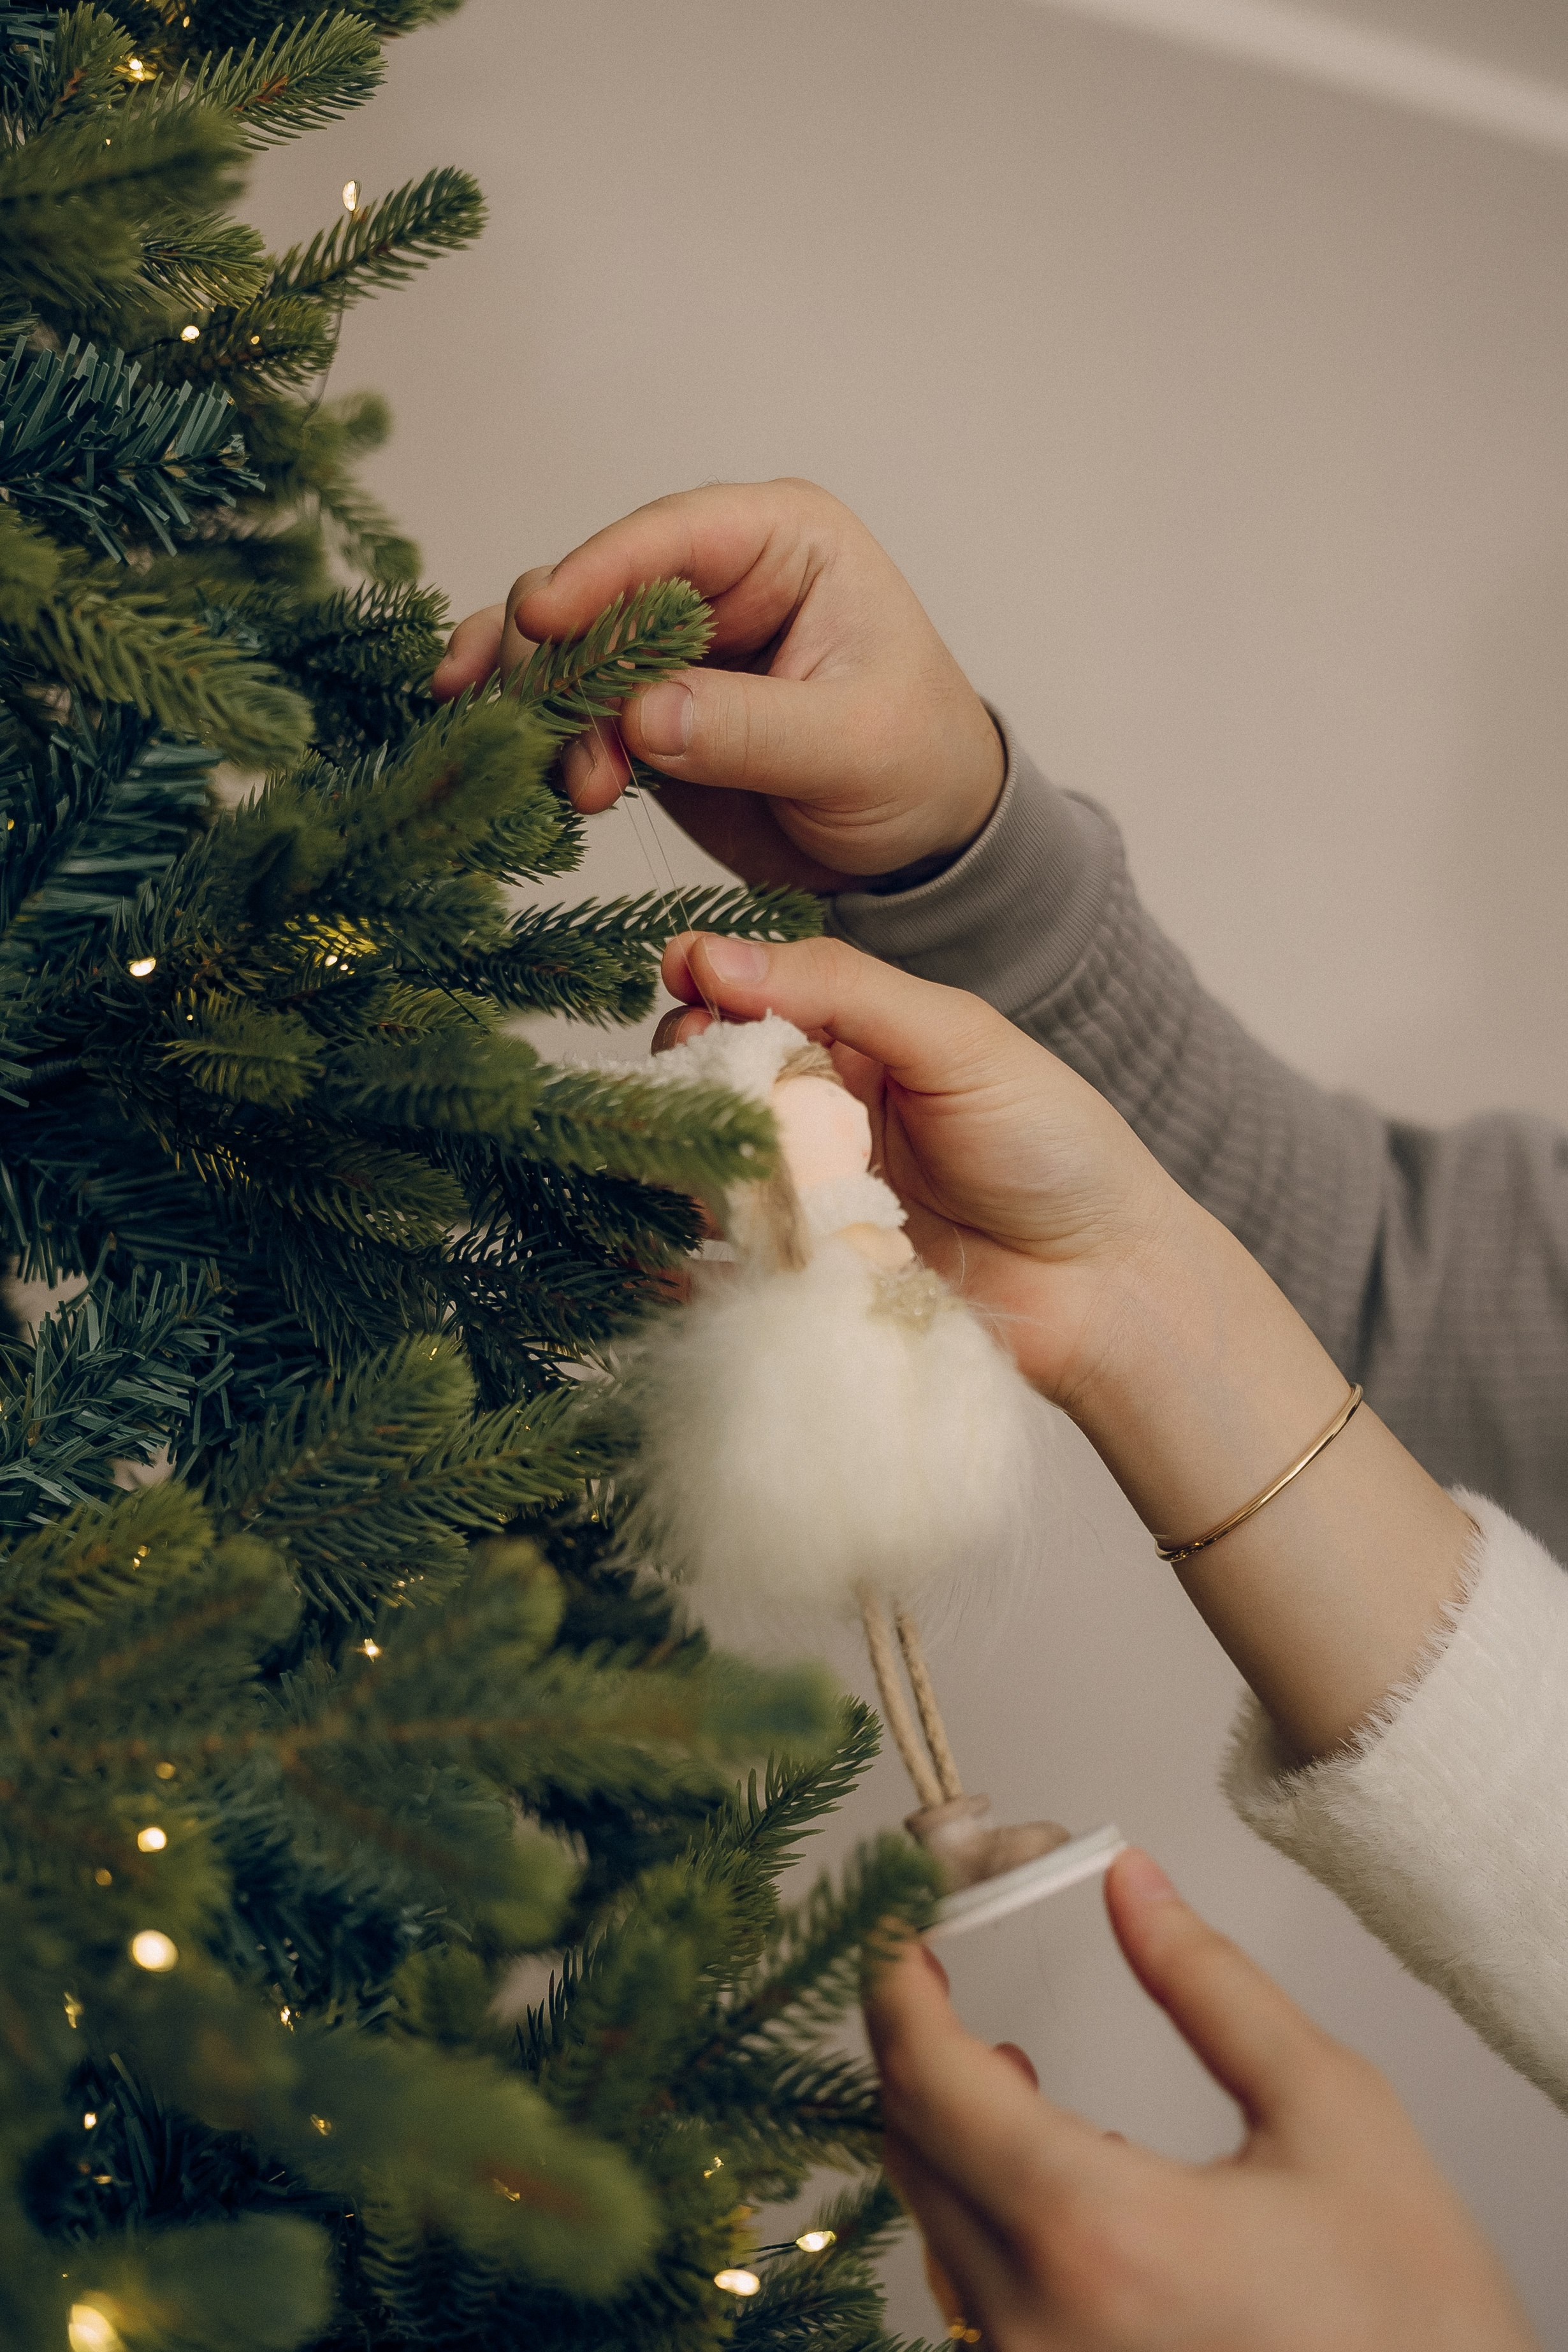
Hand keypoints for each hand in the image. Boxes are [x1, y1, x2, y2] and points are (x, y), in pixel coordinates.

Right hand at [428, 479, 1004, 890]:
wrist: (920, 843)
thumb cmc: (918, 767)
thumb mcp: (854, 746)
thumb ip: (751, 728)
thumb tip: (644, 716)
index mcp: (784, 543)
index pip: (673, 535)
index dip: (599, 572)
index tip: (544, 620)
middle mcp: (715, 578)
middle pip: (596, 588)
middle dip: (561, 662)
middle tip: (562, 743)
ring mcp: (671, 646)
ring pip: (565, 651)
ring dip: (549, 715)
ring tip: (583, 790)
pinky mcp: (644, 709)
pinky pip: (568, 708)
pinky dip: (542, 739)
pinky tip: (532, 778)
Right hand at [657, 929, 1164, 1403]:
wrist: (1102, 1283)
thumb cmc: (1051, 1145)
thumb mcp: (956, 1039)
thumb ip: (841, 989)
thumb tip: (716, 955)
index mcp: (861, 1039)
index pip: (758, 993)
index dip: (711, 981)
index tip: (682, 977)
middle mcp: (825, 1111)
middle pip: (720, 1076)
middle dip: (693, 1065)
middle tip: (699, 1071)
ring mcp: (811, 1191)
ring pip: (719, 1160)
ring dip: (701, 1150)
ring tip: (719, 1150)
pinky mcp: (806, 1269)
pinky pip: (736, 1247)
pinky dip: (715, 1233)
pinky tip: (712, 1220)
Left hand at [866, 1850, 1537, 2351]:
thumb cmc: (1417, 2314)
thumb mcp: (1332, 2112)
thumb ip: (1210, 1985)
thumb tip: (1128, 1882)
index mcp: (1096, 2235)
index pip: (930, 2081)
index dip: (894, 1982)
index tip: (899, 1921)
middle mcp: (1038, 2325)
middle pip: (912, 2150)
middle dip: (917, 2043)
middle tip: (944, 1966)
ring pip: (935, 2225)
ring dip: (950, 2130)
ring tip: (1007, 2059)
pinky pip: (978, 2296)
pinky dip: (987, 2212)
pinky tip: (1054, 2169)